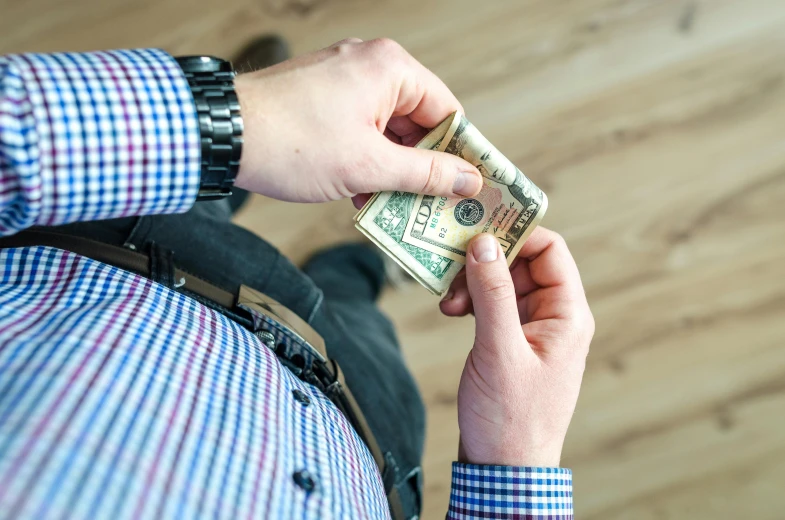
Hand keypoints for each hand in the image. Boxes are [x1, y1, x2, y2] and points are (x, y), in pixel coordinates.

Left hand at [233, 38, 482, 204]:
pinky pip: (361, 128)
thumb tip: (467, 180)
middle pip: (418, 121)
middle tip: (432, 206)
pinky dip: (366, 160)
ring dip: (392, 170)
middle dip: (422, 167)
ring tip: (392, 206)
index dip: (460, 152)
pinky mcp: (322, 97)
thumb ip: (425, 174)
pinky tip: (363, 194)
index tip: (469, 187)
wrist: (221, 135)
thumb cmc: (291, 143)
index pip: (448, 111)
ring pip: (388, 129)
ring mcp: (343, 79)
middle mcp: (370, 65)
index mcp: (390, 69)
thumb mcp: (369, 167)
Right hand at [440, 229, 593, 465]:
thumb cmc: (512, 419)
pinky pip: (492, 305)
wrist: (503, 470)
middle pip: (522, 263)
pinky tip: (451, 311)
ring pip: (502, 282)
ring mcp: (531, 330)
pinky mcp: (510, 343)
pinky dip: (470, 301)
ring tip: (448, 300)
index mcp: (567, 315)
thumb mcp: (500, 351)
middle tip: (451, 265)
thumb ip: (493, 295)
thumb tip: (484, 243)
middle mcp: (553, 317)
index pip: (550, 251)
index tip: (478, 224)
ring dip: (473, 282)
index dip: (517, 232)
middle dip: (485, 260)